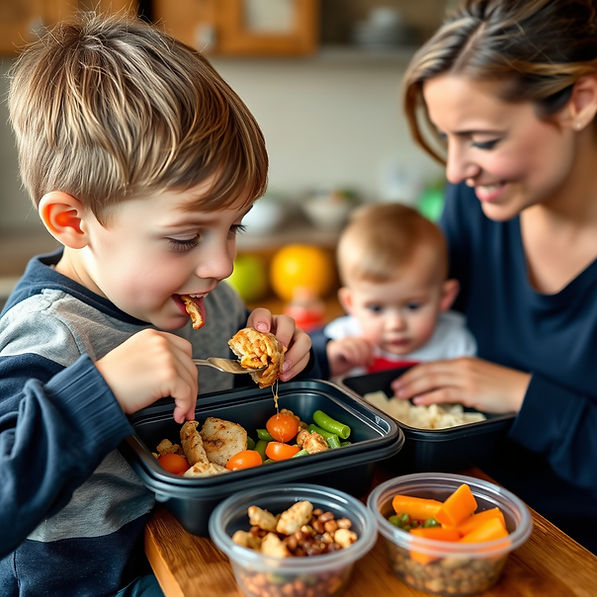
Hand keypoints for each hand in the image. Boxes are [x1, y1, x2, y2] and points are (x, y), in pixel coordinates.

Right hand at [95, 329, 197, 422]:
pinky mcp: (167, 375)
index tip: (186, 383)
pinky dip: (184, 406)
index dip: (187, 370)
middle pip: (190, 365)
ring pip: (190, 381)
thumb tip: (177, 375)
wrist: (96, 389)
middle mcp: (162, 343)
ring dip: (189, 400)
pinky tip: (177, 414)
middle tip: (187, 403)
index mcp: (154, 336)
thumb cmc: (110, 378)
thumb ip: (156, 357)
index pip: (184, 350)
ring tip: (183, 412)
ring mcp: (166, 358)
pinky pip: (185, 393)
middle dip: (191, 387)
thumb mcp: (135, 356)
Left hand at [246, 308, 311, 380]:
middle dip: (284, 336)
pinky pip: (306, 356)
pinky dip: (295, 368)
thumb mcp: (249, 346)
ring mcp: (296, 336)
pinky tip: (284, 375)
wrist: (271, 355)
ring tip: (282, 368)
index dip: (262, 319)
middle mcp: (282, 324)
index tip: (261, 329)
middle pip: (288, 322)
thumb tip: (246, 360)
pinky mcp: (303, 349)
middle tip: (279, 350)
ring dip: (294, 355)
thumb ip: (248, 349)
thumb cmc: (259, 348)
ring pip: (304, 340)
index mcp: (265, 321)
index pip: (263, 313)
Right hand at [326, 337, 372, 376]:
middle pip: (362, 343)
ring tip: (356, 363)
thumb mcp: (353, 362)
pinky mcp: (336, 347)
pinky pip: (347, 349)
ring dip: (358, 356)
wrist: (323, 365)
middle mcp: (348, 340)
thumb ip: (361, 359)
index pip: (367, 343)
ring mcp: (342, 342)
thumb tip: (370, 361)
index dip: (370, 352)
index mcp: (353, 342)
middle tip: (363, 364)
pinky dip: (350, 355)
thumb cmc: (337, 363)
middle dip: (366, 355)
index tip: (370, 363)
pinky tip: (349, 360)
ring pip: (356, 345)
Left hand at [390, 356, 529, 413]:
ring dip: (413, 388)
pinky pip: (444, 393)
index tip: (401, 379)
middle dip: (408, 379)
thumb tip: (440, 387)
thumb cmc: (502, 386)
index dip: (413, 372)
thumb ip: (459, 378)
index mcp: (462, 362)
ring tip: (401, 394)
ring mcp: (465, 378)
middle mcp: (461, 366)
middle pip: (427, 371)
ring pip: (432, 380)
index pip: (431, 365)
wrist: (523, 391)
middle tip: (394, 388)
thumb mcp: (477, 376)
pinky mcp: (471, 391)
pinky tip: (419, 401)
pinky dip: (429, 397)